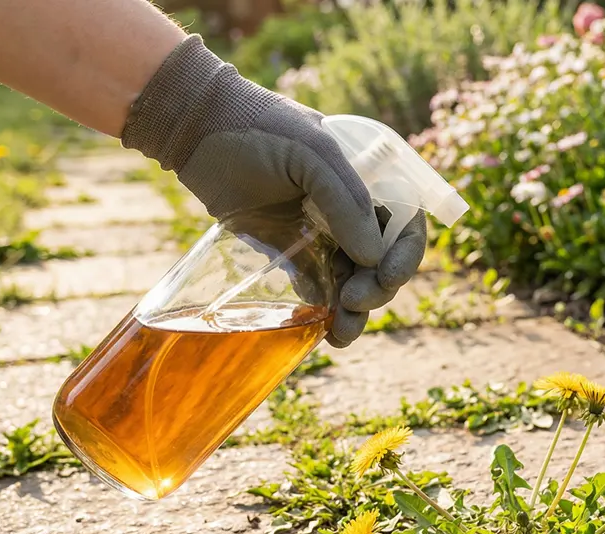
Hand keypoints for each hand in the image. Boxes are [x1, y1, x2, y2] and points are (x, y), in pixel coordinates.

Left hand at [120, 35, 423, 346]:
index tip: (386, 279)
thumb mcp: (312, 154)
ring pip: (353, 280)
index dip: (404, 255)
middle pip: (382, 260)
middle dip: (377, 289)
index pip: (406, 223)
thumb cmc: (261, 128)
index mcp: (370, 179)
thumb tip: (375, 258)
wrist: (198, 129)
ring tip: (342, 334)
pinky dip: (323, 308)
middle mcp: (351, 208)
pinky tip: (321, 326)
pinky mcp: (290, 249)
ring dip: (354, 310)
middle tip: (354, 303)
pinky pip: (317, 285)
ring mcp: (322, 231)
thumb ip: (346, 202)